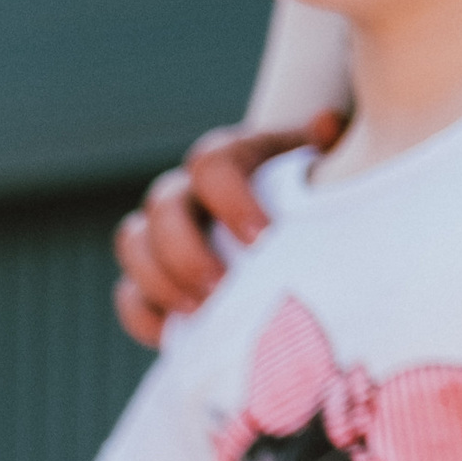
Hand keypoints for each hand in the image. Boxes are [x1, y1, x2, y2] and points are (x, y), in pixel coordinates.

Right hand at [112, 114, 345, 349]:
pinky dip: (144, 316)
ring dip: (159, 280)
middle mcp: (190, 189)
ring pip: (133, 243)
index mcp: (234, 157)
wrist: (298, 228)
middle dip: (186, 250)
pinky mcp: (154, 280)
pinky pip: (129, 295)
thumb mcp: (332, 170)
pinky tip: (176, 336)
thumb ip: (329, 146)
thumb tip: (325, 124)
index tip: (261, 237)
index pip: (211, 162)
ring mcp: (164, 234)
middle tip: (221, 288)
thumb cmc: (322, 199)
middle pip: (162, 205)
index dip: (229, 198)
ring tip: (200, 313)